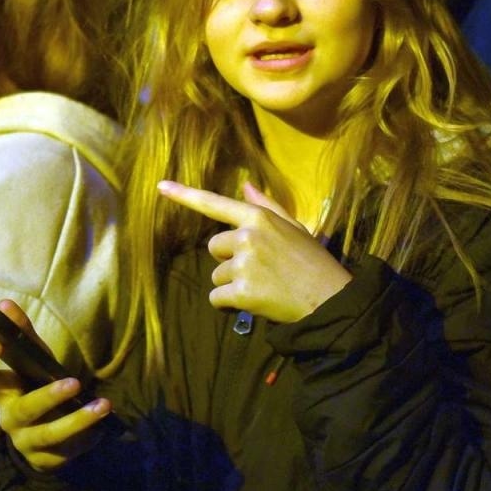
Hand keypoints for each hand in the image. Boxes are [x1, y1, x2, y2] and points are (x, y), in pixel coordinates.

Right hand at [0, 298, 110, 471]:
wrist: (43, 438)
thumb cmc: (35, 387)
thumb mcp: (32, 362)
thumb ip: (22, 334)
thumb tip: (6, 304)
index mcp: (0, 390)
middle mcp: (8, 417)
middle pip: (24, 409)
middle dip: (48, 397)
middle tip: (74, 382)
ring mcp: (26, 441)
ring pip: (50, 434)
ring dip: (78, 420)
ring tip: (102, 406)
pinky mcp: (47, 460)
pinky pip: (69, 449)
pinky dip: (88, 435)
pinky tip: (103, 427)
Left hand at [158, 180, 350, 322]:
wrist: (329, 299)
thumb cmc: (312, 262)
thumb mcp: (294, 228)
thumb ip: (267, 207)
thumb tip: (246, 185)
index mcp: (259, 218)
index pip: (215, 204)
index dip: (185, 195)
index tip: (160, 186)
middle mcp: (248, 236)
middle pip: (214, 248)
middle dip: (229, 260)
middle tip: (260, 270)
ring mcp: (244, 264)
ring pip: (216, 276)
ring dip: (232, 285)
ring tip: (263, 287)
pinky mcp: (241, 292)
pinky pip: (217, 299)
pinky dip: (228, 305)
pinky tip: (251, 303)